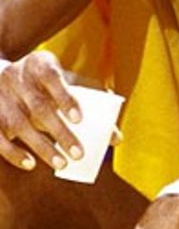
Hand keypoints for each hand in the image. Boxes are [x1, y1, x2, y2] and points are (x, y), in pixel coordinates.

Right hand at [0, 51, 82, 172]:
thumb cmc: (45, 83)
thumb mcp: (66, 83)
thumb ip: (92, 104)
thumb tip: (116, 138)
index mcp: (39, 64)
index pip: (51, 77)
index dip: (65, 97)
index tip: (79, 119)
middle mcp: (16, 77)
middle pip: (39, 107)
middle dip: (60, 132)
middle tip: (79, 154)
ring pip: (18, 123)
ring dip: (41, 146)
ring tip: (61, 164)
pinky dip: (12, 151)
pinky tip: (30, 164)